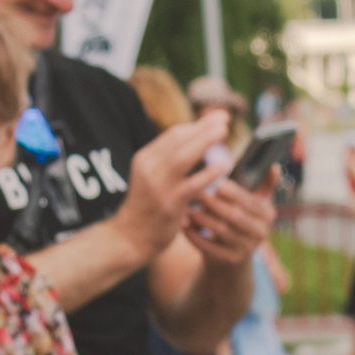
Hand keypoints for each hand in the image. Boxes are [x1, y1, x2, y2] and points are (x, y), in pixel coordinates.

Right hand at [115, 120, 228, 259]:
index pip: (173, 135)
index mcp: (145, 159)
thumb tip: (197, 139)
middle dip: (204, 126)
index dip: (197, 125)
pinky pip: (193, 184)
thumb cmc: (147, 206)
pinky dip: (210, 173)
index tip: (216, 118)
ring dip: (206, 141)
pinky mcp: (170, 204)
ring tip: (225, 131)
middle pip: (179, 139)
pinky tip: (225, 165)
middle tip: (225, 117)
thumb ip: (170, 160)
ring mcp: (159, 186)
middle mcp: (149, 168)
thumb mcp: (152, 177)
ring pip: (184, 156)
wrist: (129, 237)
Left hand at [185, 167, 278, 265]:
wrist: (234, 256)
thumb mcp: (256, 203)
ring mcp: (246, 249)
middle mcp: (260, 233)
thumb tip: (275, 165)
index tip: (213, 181)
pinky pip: (208, 247)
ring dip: (201, 218)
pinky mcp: (229, 260)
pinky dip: (194, 236)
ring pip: (219, 230)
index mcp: (267, 214)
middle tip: (195, 192)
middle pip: (233, 215)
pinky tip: (183, 225)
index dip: (230, 191)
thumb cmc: (242, 220)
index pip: (247, 200)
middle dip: (212, 203)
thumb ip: (266, 184)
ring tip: (186, 207)